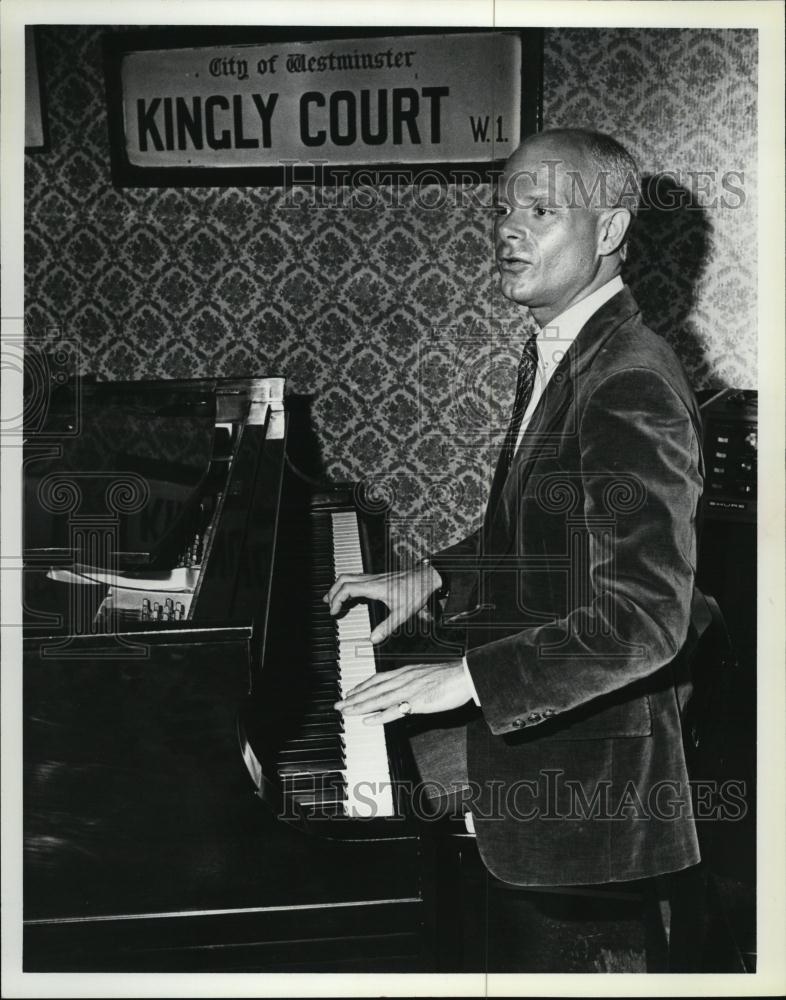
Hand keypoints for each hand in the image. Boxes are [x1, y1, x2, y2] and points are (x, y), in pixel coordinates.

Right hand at [323, 565, 441, 643]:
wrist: (427, 578)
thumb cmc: (416, 591)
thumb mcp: (403, 613)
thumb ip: (387, 627)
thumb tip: (374, 639)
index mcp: (375, 586)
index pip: (347, 588)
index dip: (336, 600)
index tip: (333, 611)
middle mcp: (372, 579)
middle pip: (343, 579)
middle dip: (332, 591)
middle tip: (328, 604)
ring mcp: (374, 576)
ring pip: (349, 576)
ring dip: (338, 586)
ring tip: (332, 598)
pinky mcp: (378, 577)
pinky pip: (357, 578)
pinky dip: (347, 585)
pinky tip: (349, 594)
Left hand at [334, 660, 470, 724]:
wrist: (465, 675)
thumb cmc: (450, 676)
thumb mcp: (426, 673)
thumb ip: (413, 680)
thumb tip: (405, 687)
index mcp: (406, 672)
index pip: (378, 679)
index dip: (362, 686)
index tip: (350, 692)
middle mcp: (403, 679)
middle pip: (373, 689)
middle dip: (354, 697)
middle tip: (338, 704)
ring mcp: (408, 690)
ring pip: (378, 699)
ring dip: (359, 706)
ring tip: (345, 711)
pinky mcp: (416, 703)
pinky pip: (394, 711)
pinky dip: (379, 716)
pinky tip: (368, 720)